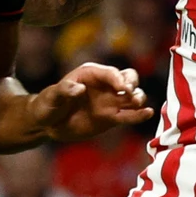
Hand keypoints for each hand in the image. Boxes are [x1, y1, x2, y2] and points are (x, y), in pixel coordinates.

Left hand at [32, 64, 151, 142]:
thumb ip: (64, 91)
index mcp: (91, 74)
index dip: (118, 78)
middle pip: (128, 78)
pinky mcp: (112, 117)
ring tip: (137, 104)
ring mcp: (110, 101)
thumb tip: (79, 89)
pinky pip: (129, 115)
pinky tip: (148, 113)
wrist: (48, 123)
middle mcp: (105, 85)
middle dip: (132, 83)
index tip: (122, 87)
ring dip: (138, 98)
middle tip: (130, 94)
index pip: (110, 72)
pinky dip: (139, 115)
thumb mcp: (52, 96)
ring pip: (133, 95)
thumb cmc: (48, 104)